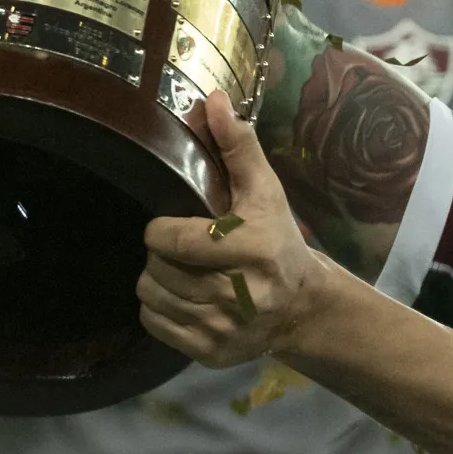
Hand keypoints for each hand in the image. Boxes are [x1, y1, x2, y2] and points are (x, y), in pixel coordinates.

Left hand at [140, 93, 344, 367]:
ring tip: (183, 270)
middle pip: (156, 268)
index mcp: (251, 249)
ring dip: (158, 279)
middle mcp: (237, 294)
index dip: (161, 229)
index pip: (172, 239)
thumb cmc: (277, 239)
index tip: (173, 224)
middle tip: (184, 248)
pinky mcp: (208, 353)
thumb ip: (237, 146)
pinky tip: (183, 295)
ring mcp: (222, 328)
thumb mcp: (264, 190)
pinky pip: (153, 323)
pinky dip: (159, 307)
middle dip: (162, 254)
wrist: (302, 307)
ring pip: (150, 295)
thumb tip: (213, 100)